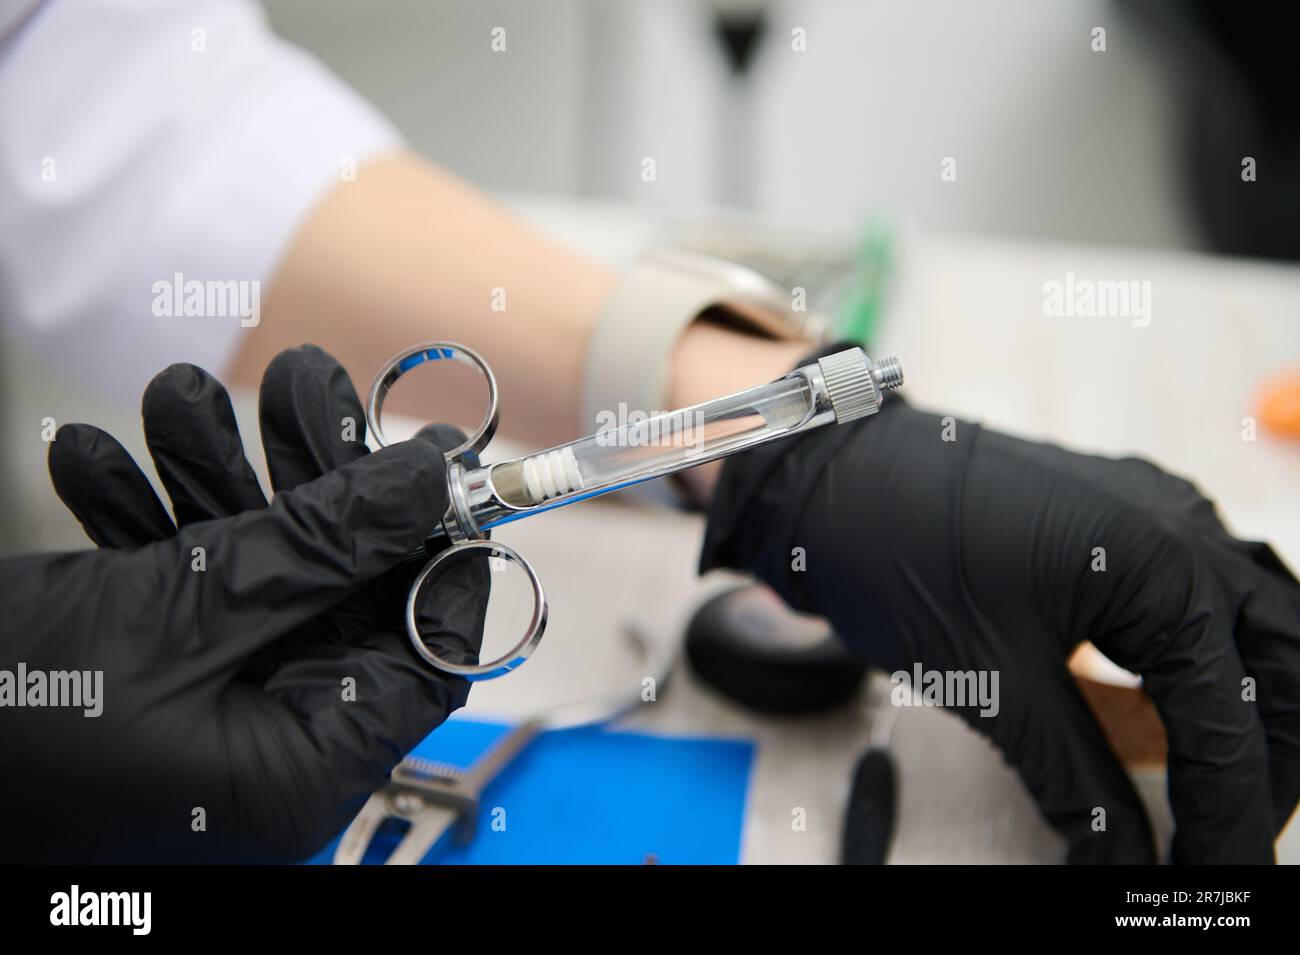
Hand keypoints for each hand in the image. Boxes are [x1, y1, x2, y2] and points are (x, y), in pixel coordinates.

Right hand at [0, 346, 486, 861]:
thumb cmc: (4, 730)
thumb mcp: (184, 618)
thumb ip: (316, 548)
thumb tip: (421, 483)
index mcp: (301, 766)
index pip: (426, 651)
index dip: (437, 549)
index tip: (431, 460)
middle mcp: (263, 742)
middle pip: (338, 588)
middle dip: (311, 478)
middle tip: (302, 381)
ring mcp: (201, 703)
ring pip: (248, 570)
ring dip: (211, 476)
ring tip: (178, 394)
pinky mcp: (143, 670)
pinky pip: (171, 587)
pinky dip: (140, 521)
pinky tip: (96, 461)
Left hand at [702, 365, 1299, 862]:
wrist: (827, 476)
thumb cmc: (896, 556)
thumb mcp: (994, 683)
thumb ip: (1077, 779)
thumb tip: (1124, 861)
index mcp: (1163, 564)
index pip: (1233, 717)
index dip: (1229, 814)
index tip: (1209, 876)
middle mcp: (1178, 527)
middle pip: (1280, 661)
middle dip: (1261, 757)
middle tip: (1222, 833)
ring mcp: (1152, 512)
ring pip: (1246, 625)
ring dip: (1236, 708)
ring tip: (1202, 783)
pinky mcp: (1117, 519)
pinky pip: (1191, 595)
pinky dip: (1187, 664)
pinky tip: (1154, 709)